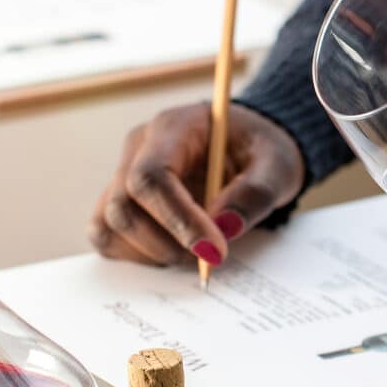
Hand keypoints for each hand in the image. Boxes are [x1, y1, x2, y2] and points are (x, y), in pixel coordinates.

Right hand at [89, 102, 303, 266]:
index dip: (177, 220)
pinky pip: (109, 236)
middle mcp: (139, 148)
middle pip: (123, 205)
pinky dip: (137, 255)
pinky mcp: (122, 201)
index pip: (151, 176)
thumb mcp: (277, 165)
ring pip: (109, 224)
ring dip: (150, 253)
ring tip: (194, 252)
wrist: (249, 146)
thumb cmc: (261, 150)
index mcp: (174, 128)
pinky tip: (174, 250)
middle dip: (166, 244)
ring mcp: (124, 174)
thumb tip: (226, 227)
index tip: (213, 251)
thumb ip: (256, 193)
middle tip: (209, 257)